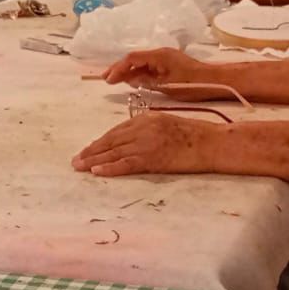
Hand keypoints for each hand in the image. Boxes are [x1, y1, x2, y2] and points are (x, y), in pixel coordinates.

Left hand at [72, 112, 218, 175]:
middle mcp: (142, 128)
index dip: (101, 141)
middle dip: (92, 150)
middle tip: (76, 159)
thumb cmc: (195, 134)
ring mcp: (146, 142)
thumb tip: (132, 140)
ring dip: (94, 160)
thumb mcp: (167, 124)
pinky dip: (110, 167)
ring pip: (114, 152)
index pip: (117, 130)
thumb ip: (149, 129)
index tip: (89, 149)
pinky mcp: (153, 158)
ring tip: (79, 166)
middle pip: (111, 140)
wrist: (212, 142)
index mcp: (146, 118)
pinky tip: (97, 171)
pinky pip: (126, 163)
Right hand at [103, 47, 204, 87]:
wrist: (215, 80)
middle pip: (135, 58)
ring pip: (141, 62)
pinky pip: (149, 66)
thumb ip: (148, 81)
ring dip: (127, 70)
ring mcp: (165, 58)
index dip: (118, 68)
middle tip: (105, 78)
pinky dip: (138, 72)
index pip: (133, 58)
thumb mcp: (168, 86)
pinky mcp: (169, 64)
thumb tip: (131, 79)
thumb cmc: (193, 84)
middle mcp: (160, 53)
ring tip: (113, 79)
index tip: (108, 79)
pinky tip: (132, 80)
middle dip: (119, 68)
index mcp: (159, 55)